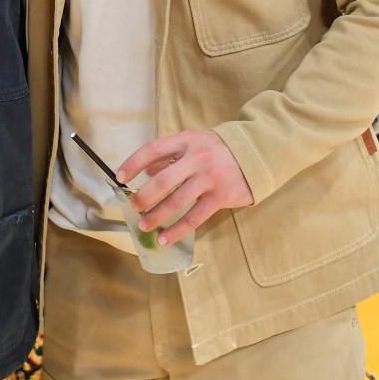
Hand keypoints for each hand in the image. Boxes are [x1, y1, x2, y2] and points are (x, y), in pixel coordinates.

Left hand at [116, 130, 252, 244]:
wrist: (258, 152)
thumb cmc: (219, 149)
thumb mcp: (194, 143)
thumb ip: (170, 155)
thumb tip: (146, 171)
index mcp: (186, 141)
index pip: (153, 149)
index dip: (133, 163)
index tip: (120, 177)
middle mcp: (197, 157)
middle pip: (162, 180)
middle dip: (143, 196)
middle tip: (133, 206)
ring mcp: (210, 178)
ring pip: (176, 201)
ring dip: (157, 216)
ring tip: (144, 225)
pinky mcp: (222, 197)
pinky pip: (195, 217)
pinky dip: (177, 230)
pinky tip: (165, 238)